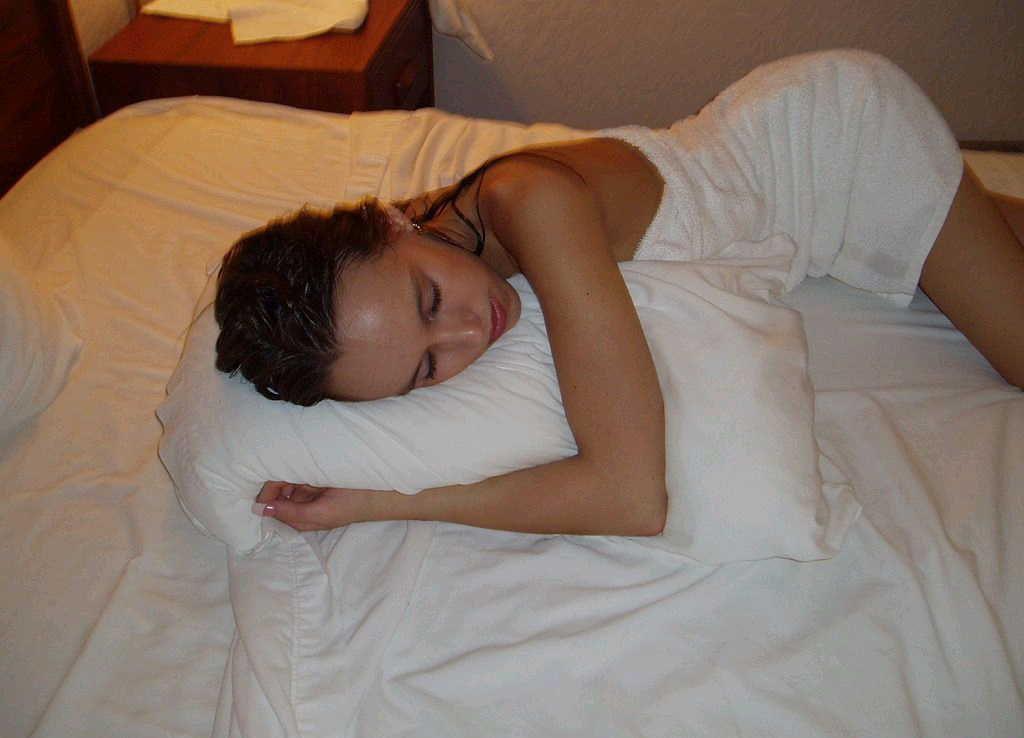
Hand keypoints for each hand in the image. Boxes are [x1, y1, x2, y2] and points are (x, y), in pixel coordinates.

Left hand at [254, 481, 368, 531]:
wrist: (376, 492)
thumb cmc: (349, 506)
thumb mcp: (319, 514)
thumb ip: (290, 512)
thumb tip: (260, 509)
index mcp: (299, 519)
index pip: (272, 508)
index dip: (267, 497)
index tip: (270, 485)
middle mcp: (300, 504)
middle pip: (277, 492)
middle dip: (282, 484)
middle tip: (299, 479)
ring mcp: (308, 489)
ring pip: (287, 479)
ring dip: (293, 475)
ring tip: (311, 476)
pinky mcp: (315, 476)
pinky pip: (299, 470)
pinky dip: (301, 468)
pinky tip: (314, 470)